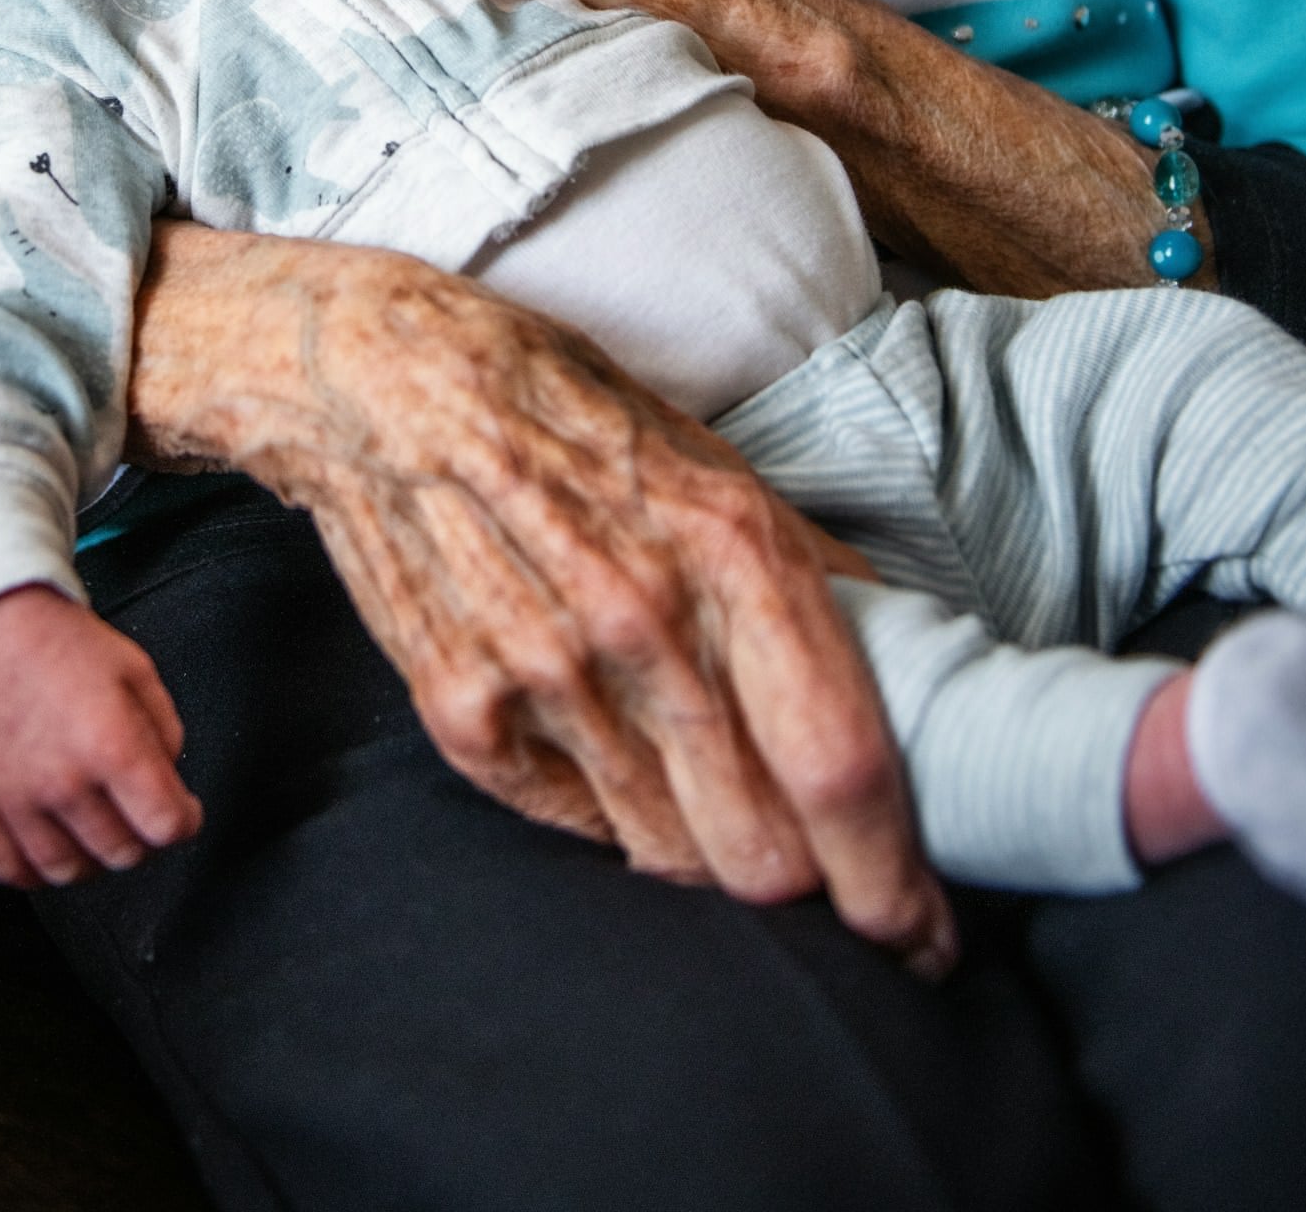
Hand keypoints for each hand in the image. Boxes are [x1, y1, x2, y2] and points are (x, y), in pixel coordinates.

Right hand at [0, 584, 201, 887]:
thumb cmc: (61, 644)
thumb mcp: (137, 670)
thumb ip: (165, 731)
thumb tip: (167, 781)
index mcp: (110, 744)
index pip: (165, 825)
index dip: (184, 821)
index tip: (182, 812)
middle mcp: (63, 782)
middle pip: (123, 854)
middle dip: (142, 836)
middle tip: (136, 810)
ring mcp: (16, 801)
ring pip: (69, 872)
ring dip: (93, 856)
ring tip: (96, 824)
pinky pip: (11, 871)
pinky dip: (37, 869)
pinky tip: (52, 841)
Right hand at [128, 224, 956, 975]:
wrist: (381, 377)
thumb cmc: (557, 406)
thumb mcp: (700, 453)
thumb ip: (795, 561)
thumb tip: (902, 648)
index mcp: (727, 542)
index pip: (839, 758)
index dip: (894, 874)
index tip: (925, 928)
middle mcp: (640, 615)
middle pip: (763, 849)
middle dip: (812, 891)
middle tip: (827, 888)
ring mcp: (542, 669)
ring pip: (672, 857)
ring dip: (710, 858)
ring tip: (718, 822)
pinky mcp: (459, 708)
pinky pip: (574, 827)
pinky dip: (608, 815)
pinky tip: (612, 761)